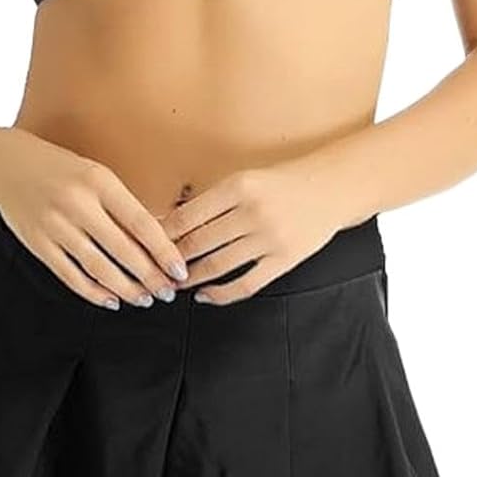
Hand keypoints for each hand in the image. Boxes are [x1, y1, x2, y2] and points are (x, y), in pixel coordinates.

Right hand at [0, 128, 187, 308]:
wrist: (6, 165)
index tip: (180, 270)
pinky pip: (70, 275)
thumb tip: (159, 239)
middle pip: (122, 250)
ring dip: (125, 289)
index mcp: (99, 182)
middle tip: (168, 292)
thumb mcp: (96, 175)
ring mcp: (55, 226)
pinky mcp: (38, 244)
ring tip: (144, 299)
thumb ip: (123, 205)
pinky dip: (93, 292)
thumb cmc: (60, 170)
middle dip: (149, 277)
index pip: (141, 223)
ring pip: (98, 268)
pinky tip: (110, 300)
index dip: (163, 251)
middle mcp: (77, 204)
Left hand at [159, 153, 343, 304]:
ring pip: (218, 265)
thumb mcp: (244, 180)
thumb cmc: (280, 183)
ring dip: (190, 278)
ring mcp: (270, 238)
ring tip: (174, 283)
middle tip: (152, 270)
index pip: (188, 216)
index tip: (145, 244)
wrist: (330, 188)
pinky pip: (247, 284)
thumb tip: (167, 221)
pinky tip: (205, 296)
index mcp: (238, 187)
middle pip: (199, 242)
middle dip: (171, 260)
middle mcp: (253, 212)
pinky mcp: (285, 259)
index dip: (162, 234)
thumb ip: (210, 202)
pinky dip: (221, 294)